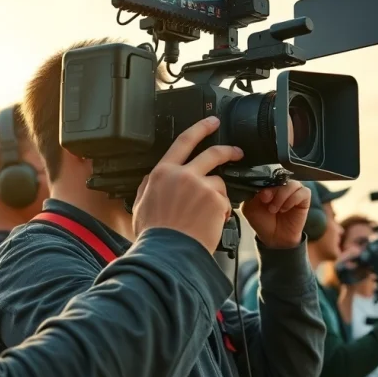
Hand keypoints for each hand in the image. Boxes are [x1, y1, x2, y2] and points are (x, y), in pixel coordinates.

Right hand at [133, 117, 243, 254]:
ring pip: (219, 183)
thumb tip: (154, 177)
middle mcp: (183, 175)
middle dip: (228, 150)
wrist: (167, 254)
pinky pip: (225, 202)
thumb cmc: (154, 235)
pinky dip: (221, 213)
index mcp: (162, 173)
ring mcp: (201, 187)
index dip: (200, 128)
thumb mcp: (141, 205)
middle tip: (237, 152)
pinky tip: (209, 224)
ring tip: (207, 216)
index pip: (183, 141)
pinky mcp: (216, 201)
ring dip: (218, 197)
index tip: (212, 122)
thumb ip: (149, 186)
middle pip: (212, 154)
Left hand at [241, 180, 310, 248]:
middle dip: (272, 190)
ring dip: (281, 196)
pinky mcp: (304, 197)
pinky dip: (292, 200)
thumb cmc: (263, 221)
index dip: (264, 183)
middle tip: (266, 202)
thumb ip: (252, 195)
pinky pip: (302, 192)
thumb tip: (261, 187)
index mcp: (268, 184)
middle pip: (280, 178)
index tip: (260, 196)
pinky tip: (285, 209)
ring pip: (292, 184)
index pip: (268, 175)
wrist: (274, 237)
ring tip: (275, 209)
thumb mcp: (250, 208)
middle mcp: (282, 185)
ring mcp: (294, 190)